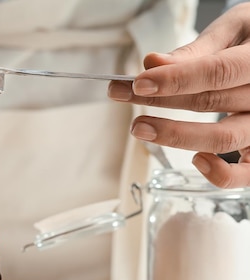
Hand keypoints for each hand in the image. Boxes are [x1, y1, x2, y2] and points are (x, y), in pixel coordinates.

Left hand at [107, 3, 249, 187]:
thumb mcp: (237, 29)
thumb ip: (200, 48)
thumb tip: (154, 63)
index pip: (219, 72)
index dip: (176, 79)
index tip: (139, 83)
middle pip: (209, 102)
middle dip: (159, 100)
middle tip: (120, 94)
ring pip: (223, 138)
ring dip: (175, 136)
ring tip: (138, 127)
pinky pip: (248, 173)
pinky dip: (222, 174)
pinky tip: (196, 160)